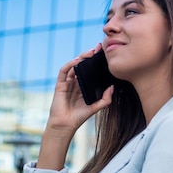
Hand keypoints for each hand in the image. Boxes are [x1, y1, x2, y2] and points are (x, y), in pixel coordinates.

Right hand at [36, 43, 113, 169]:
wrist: (66, 125)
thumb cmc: (80, 116)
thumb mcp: (96, 107)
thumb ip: (106, 99)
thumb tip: (112, 87)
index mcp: (84, 85)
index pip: (90, 69)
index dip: (95, 61)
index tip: (104, 53)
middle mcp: (75, 82)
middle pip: (82, 64)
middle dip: (89, 55)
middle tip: (98, 48)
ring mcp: (67, 82)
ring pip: (73, 65)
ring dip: (81, 57)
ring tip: (90, 52)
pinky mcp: (60, 84)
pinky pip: (64, 71)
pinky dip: (70, 65)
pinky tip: (77, 61)